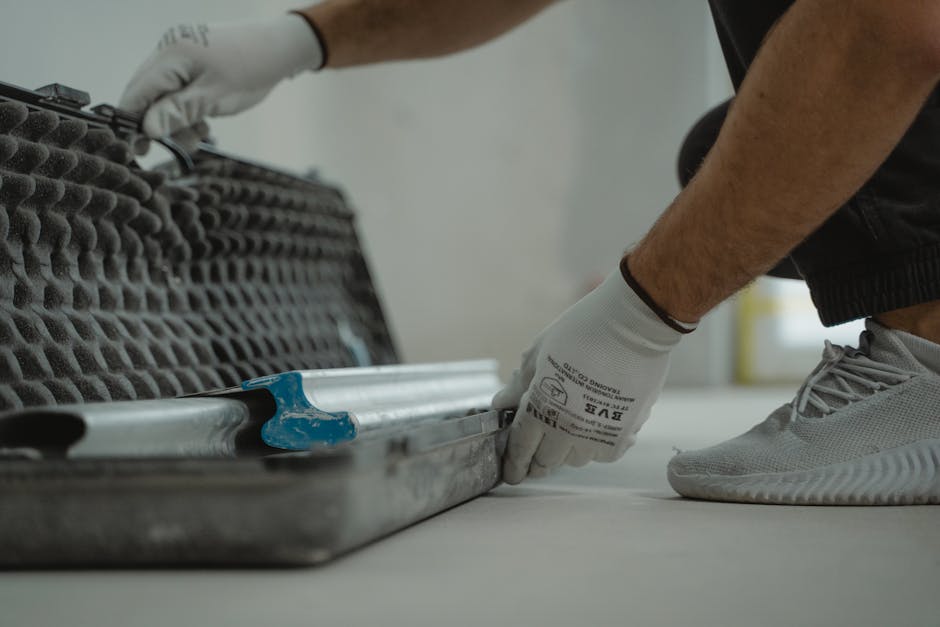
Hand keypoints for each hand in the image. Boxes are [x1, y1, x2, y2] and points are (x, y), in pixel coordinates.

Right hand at [119, 14, 323, 150]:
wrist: (280, 49)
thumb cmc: (251, 71)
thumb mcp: (214, 97)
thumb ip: (178, 112)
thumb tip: (146, 129)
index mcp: (171, 54)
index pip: (136, 91)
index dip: (132, 122)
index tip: (138, 150)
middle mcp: (169, 50)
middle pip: (147, 94)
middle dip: (158, 123)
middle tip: (173, 146)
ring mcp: (180, 55)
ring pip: (164, 95)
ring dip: (176, 120)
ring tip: (201, 134)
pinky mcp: (192, 63)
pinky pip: (178, 90)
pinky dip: (187, 110)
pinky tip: (204, 123)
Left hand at [492, 266, 690, 483]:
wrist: (633, 326)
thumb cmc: (582, 331)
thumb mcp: (539, 353)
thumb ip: (519, 385)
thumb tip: (500, 405)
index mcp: (541, 407)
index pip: (521, 447)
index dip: (514, 464)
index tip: (512, 473)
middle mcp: (567, 428)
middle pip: (546, 461)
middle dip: (537, 461)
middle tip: (536, 455)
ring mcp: (597, 434)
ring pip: (575, 459)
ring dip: (566, 450)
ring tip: (568, 432)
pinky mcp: (624, 435)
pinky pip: (603, 454)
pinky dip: (595, 446)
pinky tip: (594, 427)